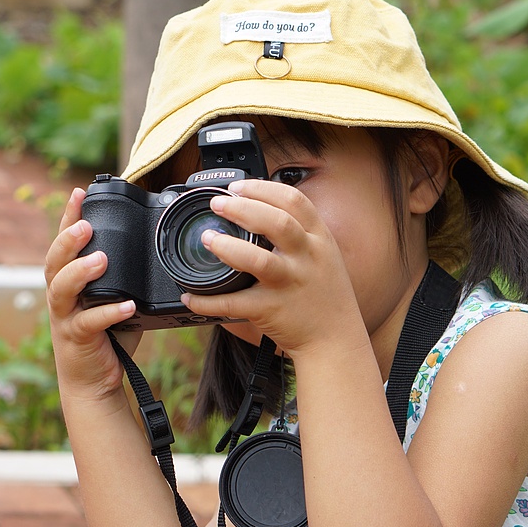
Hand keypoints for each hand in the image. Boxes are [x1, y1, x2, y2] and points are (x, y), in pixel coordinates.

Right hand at [44, 187, 140, 401]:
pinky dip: (108, 313)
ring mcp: (65, 317)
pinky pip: (89, 323)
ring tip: (101, 259)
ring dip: (80, 271)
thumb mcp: (117, 299)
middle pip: (54, 261)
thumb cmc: (108, 337)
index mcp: (69, 281)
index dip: (68, 217)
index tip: (79, 192)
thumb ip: (127, 278)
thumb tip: (157, 251)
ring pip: (61, 288)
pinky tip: (126, 306)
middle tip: (86, 223)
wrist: (95, 382)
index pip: (65, 243)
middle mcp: (61, 295)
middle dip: (68, 240)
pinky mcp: (76, 339)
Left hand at [180, 179, 364, 358]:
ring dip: (228, 247)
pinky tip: (191, 296)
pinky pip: (235, 304)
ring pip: (259, 260)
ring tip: (208, 239)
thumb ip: (301, 232)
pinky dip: (208, 301)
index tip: (238, 186)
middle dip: (243, 208)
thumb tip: (261, 208)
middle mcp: (307, 258)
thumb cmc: (325, 295)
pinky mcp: (272, 310)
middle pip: (277, 222)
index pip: (294, 201)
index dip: (263, 188)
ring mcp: (290, 284)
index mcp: (319, 239)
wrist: (335, 339)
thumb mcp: (324, 255)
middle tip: (217, 203)